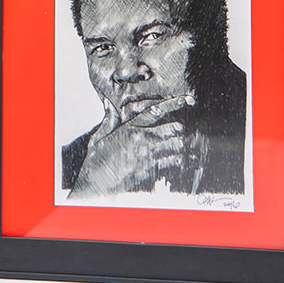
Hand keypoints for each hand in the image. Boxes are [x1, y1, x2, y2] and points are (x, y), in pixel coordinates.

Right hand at [70, 95, 190, 196]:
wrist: (96, 183)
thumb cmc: (97, 160)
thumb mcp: (100, 137)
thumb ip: (109, 120)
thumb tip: (109, 103)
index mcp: (131, 129)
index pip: (156, 111)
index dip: (173, 103)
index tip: (186, 100)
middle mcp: (143, 140)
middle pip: (174, 129)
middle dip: (178, 130)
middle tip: (178, 132)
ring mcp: (149, 156)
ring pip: (177, 146)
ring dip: (180, 147)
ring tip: (180, 148)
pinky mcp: (152, 171)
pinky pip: (173, 163)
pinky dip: (177, 161)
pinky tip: (176, 162)